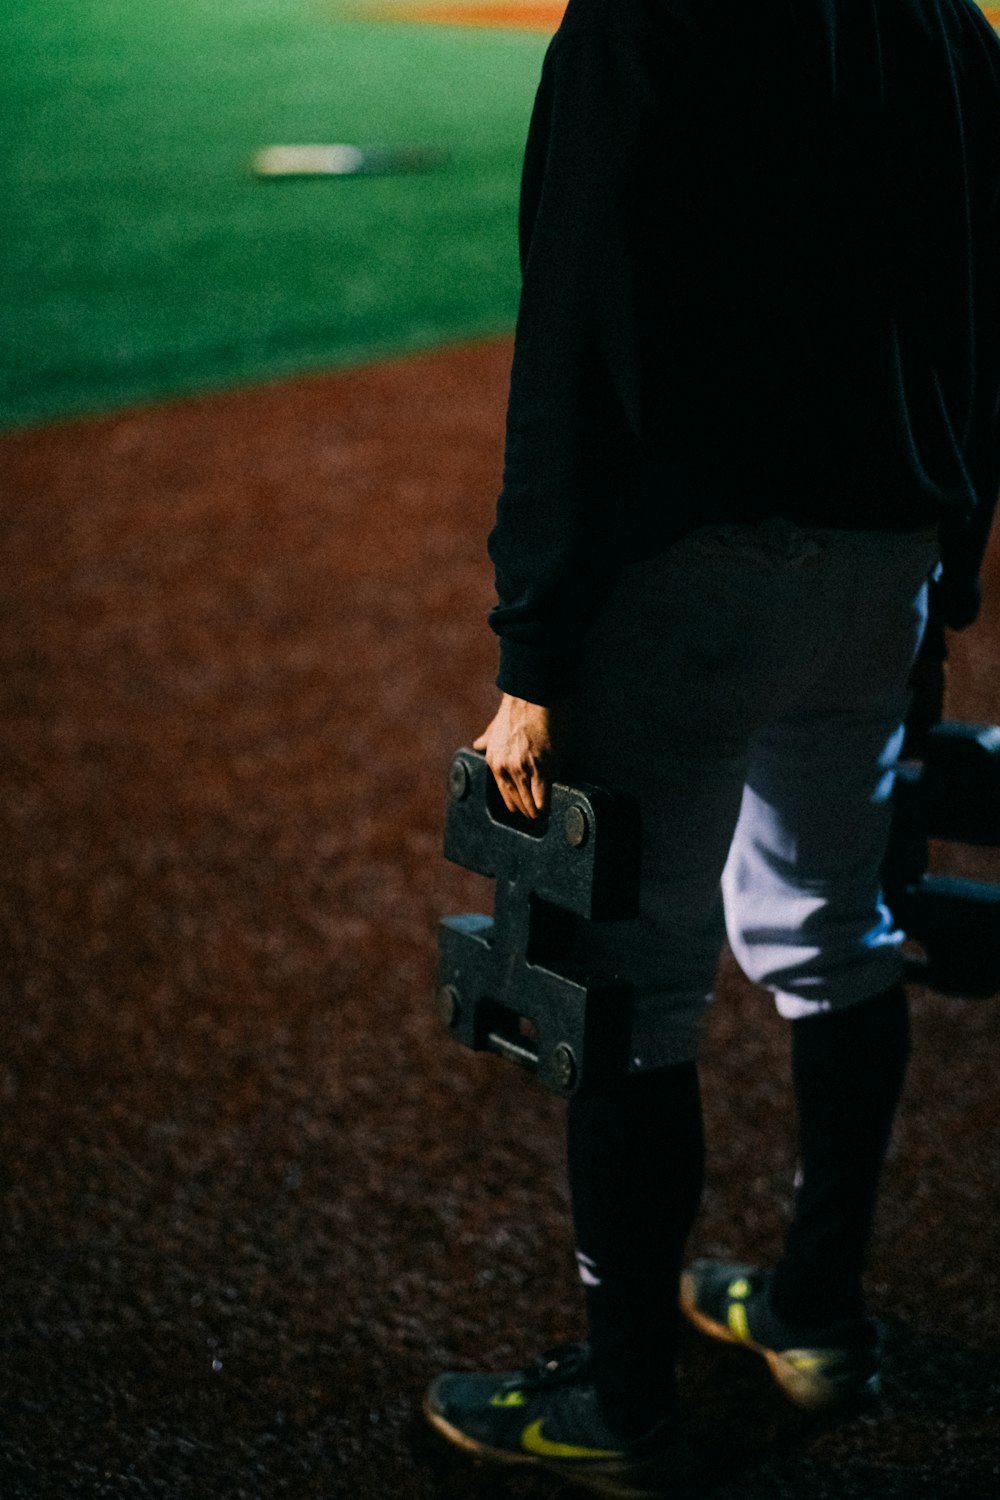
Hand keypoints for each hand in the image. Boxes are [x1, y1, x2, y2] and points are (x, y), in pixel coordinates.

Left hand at [473, 693, 560, 818]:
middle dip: (529, 810)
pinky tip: (551, 807)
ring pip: (530, 806)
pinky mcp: (541, 768)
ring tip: (546, 812)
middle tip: (540, 813)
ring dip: (539, 811)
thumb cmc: (521, 705)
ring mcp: (522, 770)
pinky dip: (547, 806)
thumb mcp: (496, 724)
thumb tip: (478, 744)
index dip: (519, 803)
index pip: (505, 795)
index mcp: (493, 759)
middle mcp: (504, 768)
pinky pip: (543, 799)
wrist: (534, 692)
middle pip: (517, 804)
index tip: (528, 805)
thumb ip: (488, 738)